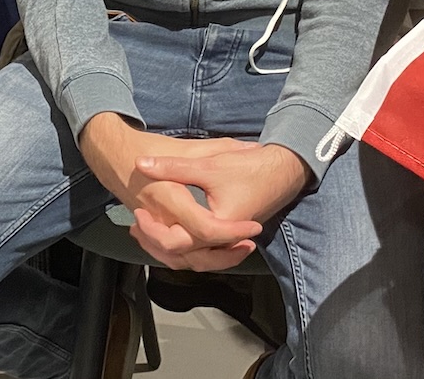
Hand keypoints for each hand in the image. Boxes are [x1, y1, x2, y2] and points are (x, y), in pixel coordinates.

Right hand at [78, 114, 264, 269]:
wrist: (112, 151)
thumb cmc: (148, 146)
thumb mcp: (188, 146)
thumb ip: (221, 148)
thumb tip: (252, 146)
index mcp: (170, 198)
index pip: (205, 229)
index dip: (233, 232)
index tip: (253, 228)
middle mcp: (160, 217)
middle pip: (193, 254)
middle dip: (223, 256)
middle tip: (246, 244)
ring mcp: (153, 226)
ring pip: (180, 259)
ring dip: (209, 261)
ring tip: (233, 250)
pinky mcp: (151, 229)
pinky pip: (169, 254)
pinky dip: (189, 258)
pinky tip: (207, 251)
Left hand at [133, 142, 313, 270]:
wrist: (285, 170)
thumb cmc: (253, 168)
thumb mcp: (209, 164)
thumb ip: (174, 167)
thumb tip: (141, 164)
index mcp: (218, 227)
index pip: (179, 243)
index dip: (154, 231)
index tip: (140, 215)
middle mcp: (224, 241)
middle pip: (184, 257)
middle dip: (157, 244)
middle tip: (138, 226)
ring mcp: (228, 241)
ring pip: (193, 258)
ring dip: (168, 248)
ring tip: (146, 231)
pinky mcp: (229, 237)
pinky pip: (203, 250)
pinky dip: (184, 244)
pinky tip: (169, 229)